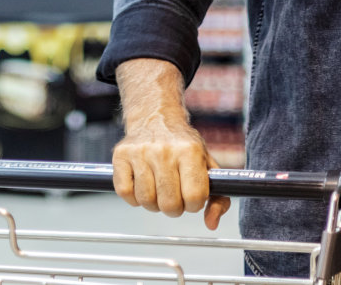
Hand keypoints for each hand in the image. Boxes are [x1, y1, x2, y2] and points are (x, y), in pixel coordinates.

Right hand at [112, 119, 231, 229]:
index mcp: (190, 151)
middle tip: (174, 196)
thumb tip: (211, 223)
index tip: (191, 196)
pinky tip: (141, 186)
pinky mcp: (121, 155)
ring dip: (153, 204)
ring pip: (146, 201)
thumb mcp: (207, 165)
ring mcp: (140, 152)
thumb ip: (218, 197)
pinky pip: (125, 193)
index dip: (194, 204)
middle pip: (169, 204)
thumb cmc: (183, 145)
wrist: (156, 117)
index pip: (195, 197)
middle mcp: (164, 150)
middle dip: (174, 208)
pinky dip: (134, 198)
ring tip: (158, 190)